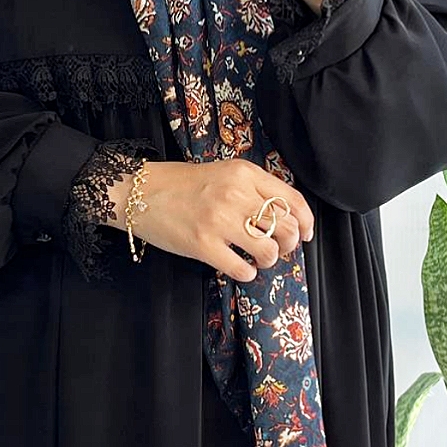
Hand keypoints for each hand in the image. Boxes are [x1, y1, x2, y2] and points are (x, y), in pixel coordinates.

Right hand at [105, 159, 313, 281]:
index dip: (306, 222)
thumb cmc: (183, 184)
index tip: (306, 234)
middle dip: (289, 244)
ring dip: (269, 260)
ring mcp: (219, 220)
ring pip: (268, 249)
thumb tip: (286, 217)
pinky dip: (247, 273)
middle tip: (278, 249)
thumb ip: (253, 189)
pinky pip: (241, 268)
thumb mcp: (224, 173)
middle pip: (285, 227)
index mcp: (244, 174)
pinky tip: (241, 268)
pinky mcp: (202, 245)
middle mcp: (236, 194)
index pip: (292, 200)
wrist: (140, 193)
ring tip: (257, 259)